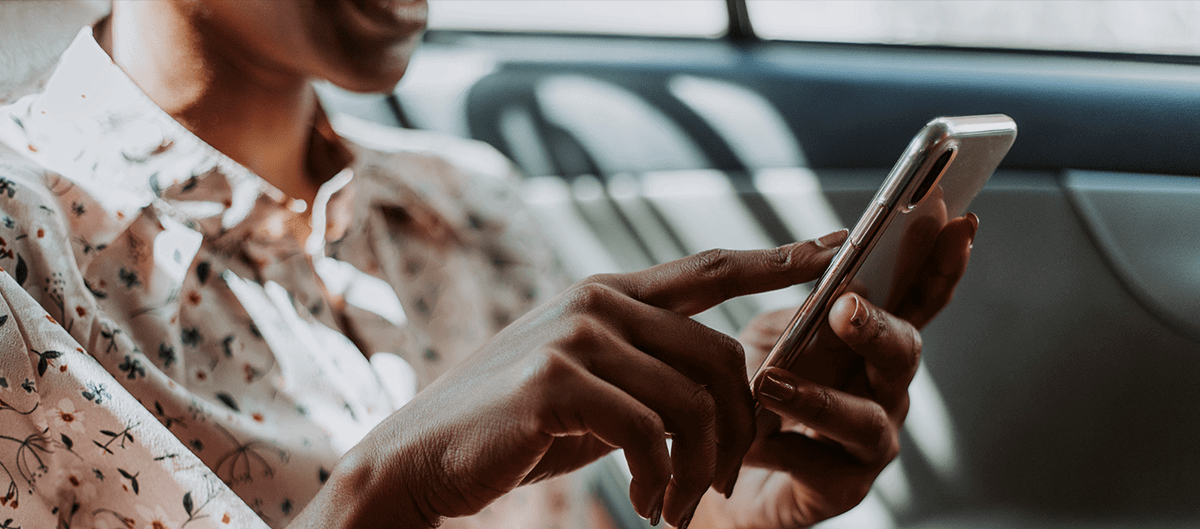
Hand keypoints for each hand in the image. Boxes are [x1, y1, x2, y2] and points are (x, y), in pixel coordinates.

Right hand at [289, 232, 849, 528]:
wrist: (422, 458)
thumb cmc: (514, 429)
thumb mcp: (591, 388)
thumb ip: (648, 371)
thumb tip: (724, 391)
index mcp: (608, 295)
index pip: (710, 270)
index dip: (777, 259)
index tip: (837, 248)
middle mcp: (596, 302)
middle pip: (721, 354)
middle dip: (740, 428)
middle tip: (724, 484)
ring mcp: (575, 336)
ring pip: (692, 401)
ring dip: (700, 469)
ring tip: (678, 508)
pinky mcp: (555, 382)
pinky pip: (650, 434)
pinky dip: (663, 481)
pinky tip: (648, 505)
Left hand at [696, 213, 977, 527]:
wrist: (722, 465)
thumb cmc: (756, 392)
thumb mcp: (773, 334)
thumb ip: (802, 306)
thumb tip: (826, 257)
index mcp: (873, 343)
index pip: (918, 299)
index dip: (942, 264)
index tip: (957, 223)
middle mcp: (884, 389)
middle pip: (904, 354)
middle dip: (878, 328)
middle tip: (845, 307)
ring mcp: (871, 442)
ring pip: (866, 420)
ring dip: (819, 398)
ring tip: (770, 383)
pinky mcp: (842, 487)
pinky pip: (821, 467)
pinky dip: (782, 448)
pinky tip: (751, 438)